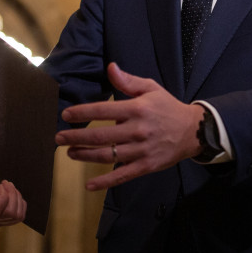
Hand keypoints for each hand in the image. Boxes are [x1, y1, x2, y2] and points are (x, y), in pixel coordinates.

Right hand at [0, 180, 26, 226]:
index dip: (2, 196)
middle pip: (8, 213)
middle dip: (12, 194)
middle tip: (7, 183)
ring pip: (16, 216)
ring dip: (17, 198)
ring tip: (11, 187)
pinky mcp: (4, 222)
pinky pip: (20, 216)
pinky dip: (21, 203)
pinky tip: (14, 195)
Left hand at [56, 63, 202, 190]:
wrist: (192, 131)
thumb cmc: (167, 107)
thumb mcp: (151, 88)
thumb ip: (128, 81)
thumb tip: (110, 67)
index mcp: (137, 109)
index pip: (103, 110)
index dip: (82, 113)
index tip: (66, 115)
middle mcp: (137, 130)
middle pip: (100, 135)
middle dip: (76, 137)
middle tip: (59, 137)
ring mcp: (141, 150)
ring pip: (107, 155)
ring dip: (85, 155)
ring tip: (70, 153)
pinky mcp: (145, 166)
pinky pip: (122, 176)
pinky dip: (105, 182)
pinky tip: (89, 184)